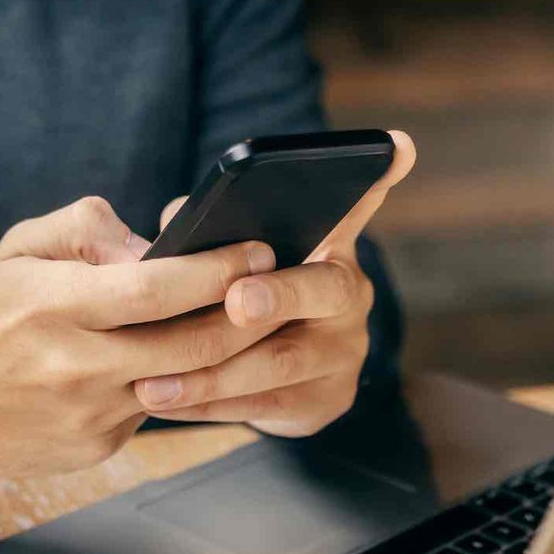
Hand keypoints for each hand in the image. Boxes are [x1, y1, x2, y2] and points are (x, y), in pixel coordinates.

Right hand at [0, 197, 279, 475]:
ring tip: (250, 319)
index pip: (156, 289)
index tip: (258, 250)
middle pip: (190, 345)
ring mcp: (88, 414)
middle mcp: (74, 365)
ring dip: (225, 353)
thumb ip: (88, 229)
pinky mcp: (97, 446)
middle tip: (279, 287)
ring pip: (183, 381)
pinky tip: (186, 360)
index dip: (216, 271)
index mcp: (53, 306)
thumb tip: (155, 245)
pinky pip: (155, 408)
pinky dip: (177, 382)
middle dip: (248, 315)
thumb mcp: (21, 248)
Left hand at [133, 130, 415, 436]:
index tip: (398, 146)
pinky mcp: (323, 402)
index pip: (356, 204)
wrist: (272, 379)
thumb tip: (178, 222)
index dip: (377, 178)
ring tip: (155, 381)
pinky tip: (163, 403)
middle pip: (321, 290)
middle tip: (237, 302)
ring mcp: (343, 353)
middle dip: (278, 295)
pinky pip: (263, 406)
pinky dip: (207, 406)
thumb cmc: (238, 297)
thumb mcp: (227, 257)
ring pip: (281, 362)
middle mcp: (349, 296)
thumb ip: (207, 230)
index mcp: (328, 246)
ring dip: (214, 373)